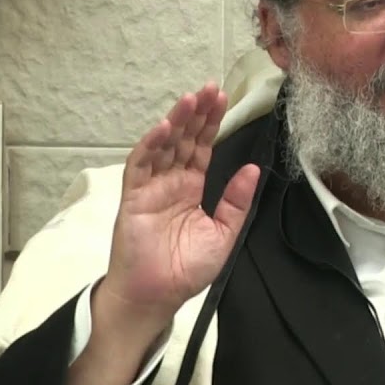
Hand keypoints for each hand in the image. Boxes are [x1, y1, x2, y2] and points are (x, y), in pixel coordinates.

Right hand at [100, 82, 259, 327]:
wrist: (158, 295)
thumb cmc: (187, 269)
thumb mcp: (224, 233)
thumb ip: (236, 201)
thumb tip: (251, 168)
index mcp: (192, 188)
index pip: (202, 148)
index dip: (211, 124)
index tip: (222, 99)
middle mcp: (171, 182)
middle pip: (184, 140)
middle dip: (196, 114)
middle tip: (210, 89)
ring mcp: (151, 188)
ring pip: (163, 146)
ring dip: (176, 122)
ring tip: (191, 100)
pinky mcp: (133, 198)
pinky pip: (141, 166)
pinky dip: (151, 146)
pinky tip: (165, 129)